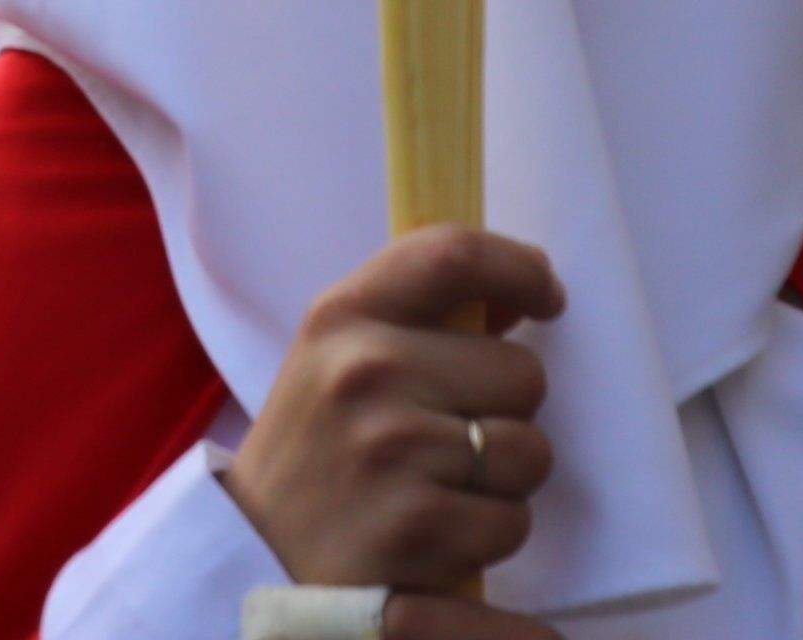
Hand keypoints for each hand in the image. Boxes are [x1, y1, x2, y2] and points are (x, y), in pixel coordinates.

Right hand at [228, 225, 560, 600]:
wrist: (255, 546)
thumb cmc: (320, 439)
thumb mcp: (340, 350)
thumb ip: (420, 313)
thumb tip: (530, 289)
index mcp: (344, 315)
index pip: (455, 256)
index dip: (520, 269)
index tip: (547, 297)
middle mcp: (367, 371)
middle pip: (524, 373)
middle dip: (508, 409)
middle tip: (453, 431)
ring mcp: (392, 449)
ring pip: (530, 452)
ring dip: (504, 478)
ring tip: (442, 483)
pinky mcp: (417, 527)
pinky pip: (512, 520)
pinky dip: (488, 532)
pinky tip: (437, 529)